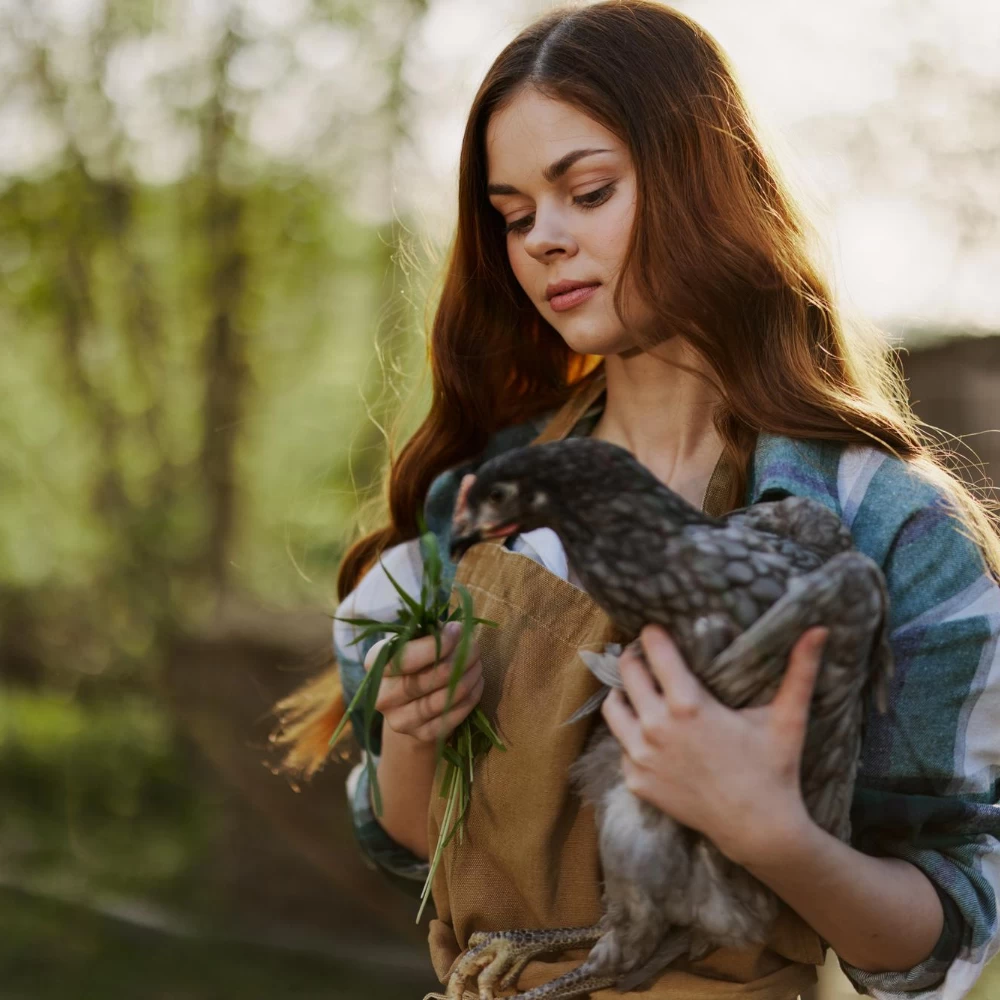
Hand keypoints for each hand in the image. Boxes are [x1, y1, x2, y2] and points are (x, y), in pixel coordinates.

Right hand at [366, 621, 483, 745]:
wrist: (411, 701)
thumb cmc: (417, 660)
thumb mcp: (416, 640)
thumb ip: (431, 633)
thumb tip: (457, 632)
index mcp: (375, 664)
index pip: (406, 657)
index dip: (437, 644)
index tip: (458, 630)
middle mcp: (382, 695)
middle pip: (430, 677)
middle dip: (460, 658)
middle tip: (475, 646)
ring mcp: (400, 719)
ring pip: (445, 697)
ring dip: (469, 677)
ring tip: (477, 664)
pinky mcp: (421, 734)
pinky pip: (454, 715)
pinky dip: (471, 697)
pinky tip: (476, 682)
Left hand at [600, 623, 827, 865]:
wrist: (758, 831)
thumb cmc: (774, 770)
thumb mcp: (788, 718)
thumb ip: (800, 670)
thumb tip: (820, 629)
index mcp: (687, 705)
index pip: (654, 650)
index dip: (653, 634)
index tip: (656, 630)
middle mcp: (656, 727)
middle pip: (628, 672)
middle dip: (635, 658)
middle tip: (646, 656)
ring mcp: (641, 756)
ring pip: (614, 707)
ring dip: (624, 694)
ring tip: (640, 690)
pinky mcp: (635, 781)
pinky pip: (622, 746)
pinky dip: (631, 735)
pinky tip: (651, 734)